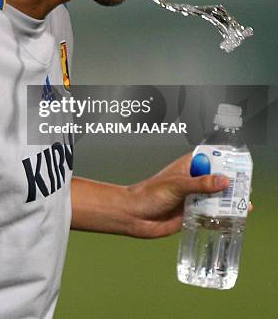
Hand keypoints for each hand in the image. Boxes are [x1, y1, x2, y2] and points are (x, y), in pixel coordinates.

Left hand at [125, 153, 251, 238]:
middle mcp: (193, 181)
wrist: (134, 216)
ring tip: (244, 207)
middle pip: (218, 180)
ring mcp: (193, 198)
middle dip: (232, 185)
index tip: (242, 167)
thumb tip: (224, 181)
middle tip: (246, 191)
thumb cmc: (148, 194)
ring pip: (216, 199)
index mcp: (188, 166)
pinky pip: (210, 215)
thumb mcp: (176, 185)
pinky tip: (231, 221)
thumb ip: (200, 184)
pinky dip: (221, 218)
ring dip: (229, 203)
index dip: (227, 162)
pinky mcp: (192, 214)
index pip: (212, 159)